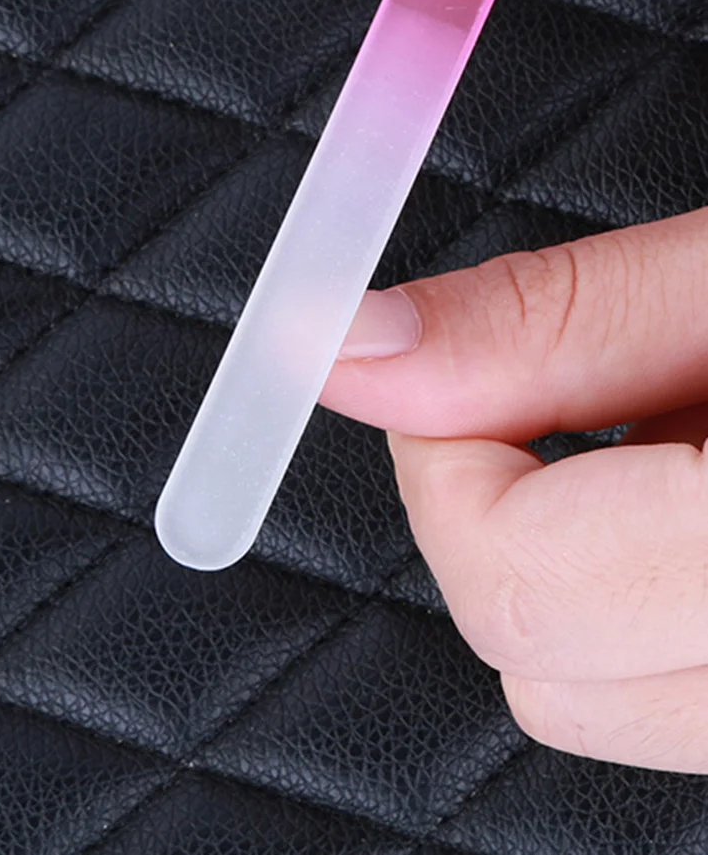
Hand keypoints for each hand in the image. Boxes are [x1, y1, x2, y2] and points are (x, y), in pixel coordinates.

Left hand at [320, 208, 707, 771]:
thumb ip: (549, 325)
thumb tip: (351, 347)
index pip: (519, 585)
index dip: (448, 456)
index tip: (451, 375)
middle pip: (540, 660)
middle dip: (499, 512)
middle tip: (563, 400)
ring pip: (594, 697)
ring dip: (575, 561)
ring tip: (667, 447)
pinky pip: (669, 699)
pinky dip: (639, 599)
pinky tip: (695, 504)